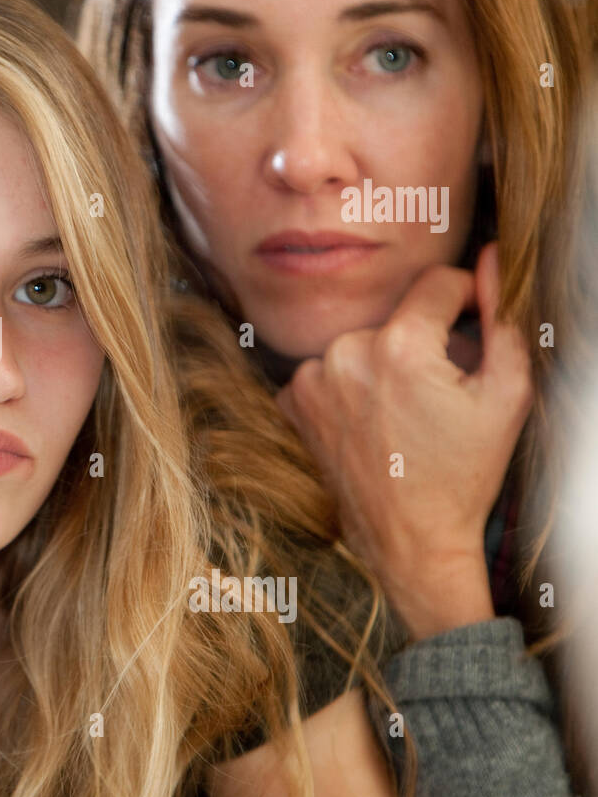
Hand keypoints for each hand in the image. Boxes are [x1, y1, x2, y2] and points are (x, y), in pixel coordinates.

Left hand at [275, 242, 532, 638]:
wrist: (409, 538)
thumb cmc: (463, 473)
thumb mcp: (507, 394)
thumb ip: (503, 317)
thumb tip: (495, 258)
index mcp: (400, 347)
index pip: (438, 282)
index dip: (465, 300)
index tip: (471, 327)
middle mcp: (344, 354)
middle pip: (397, 315)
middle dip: (424, 339)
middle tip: (438, 391)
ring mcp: (310, 378)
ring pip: (362, 341)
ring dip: (382, 361)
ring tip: (403, 412)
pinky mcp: (290, 400)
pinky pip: (329, 370)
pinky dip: (349, 385)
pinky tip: (370, 420)